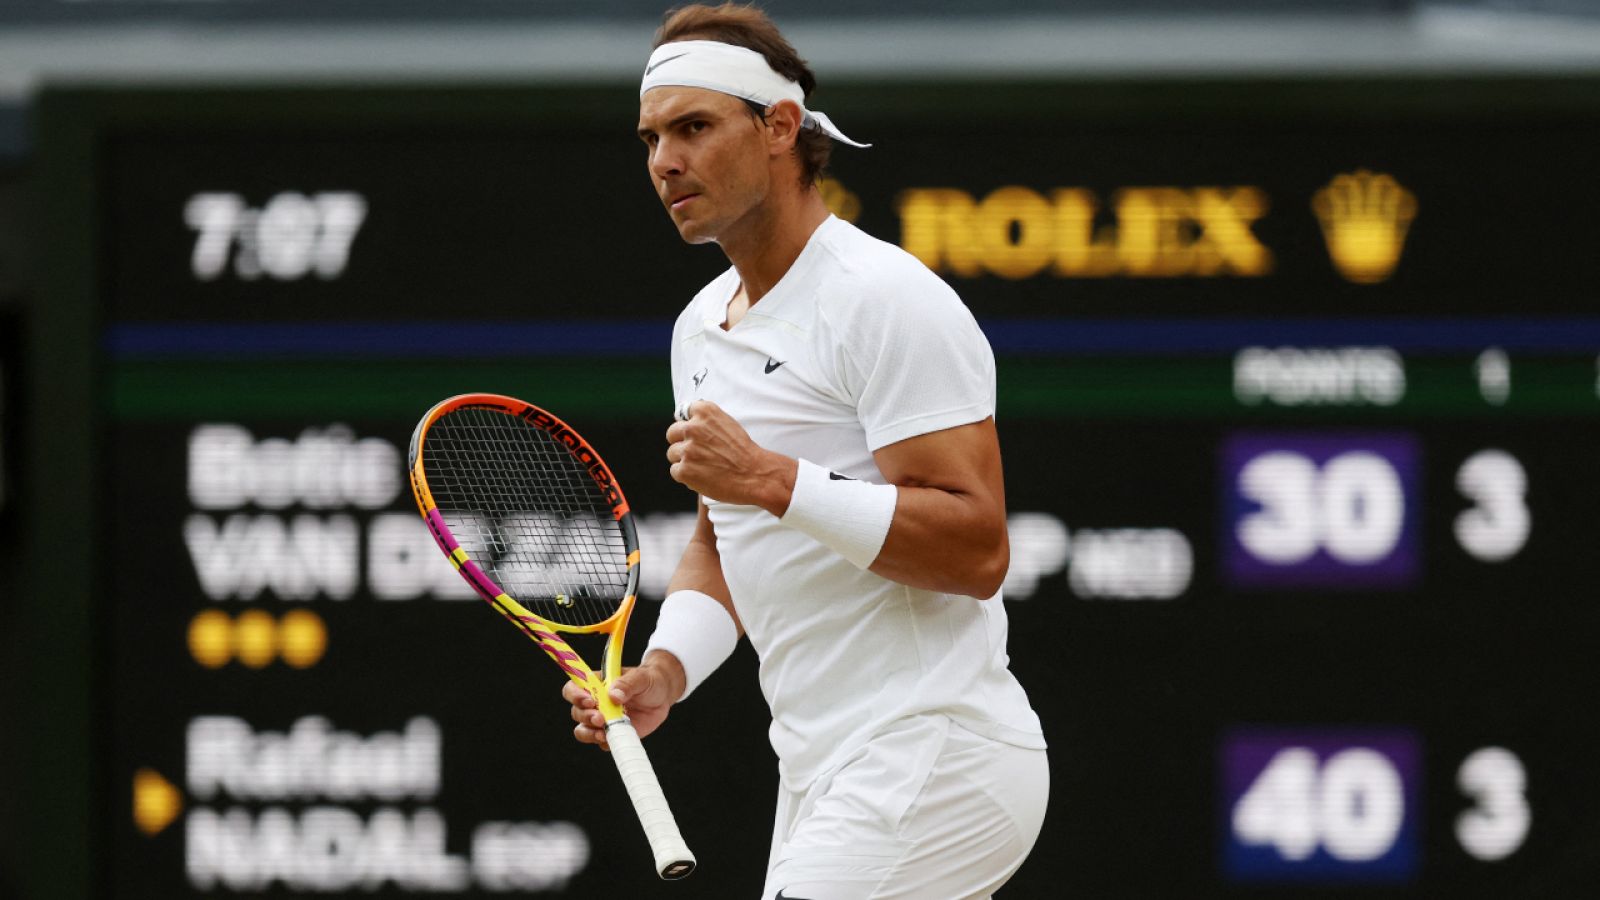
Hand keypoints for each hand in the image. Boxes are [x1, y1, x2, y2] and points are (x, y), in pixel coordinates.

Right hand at [563, 654, 682, 749]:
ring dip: (589, 734)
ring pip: (583, 730)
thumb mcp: (640, 677)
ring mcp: (602, 720)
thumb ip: (627, 684)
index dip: (575, 695)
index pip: (573, 689)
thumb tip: (614, 696)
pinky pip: (601, 743)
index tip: (589, 701)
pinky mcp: (612, 733)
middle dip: (585, 717)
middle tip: (601, 719)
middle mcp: (595, 703)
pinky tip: (616, 738)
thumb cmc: (648, 680)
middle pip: (576, 712)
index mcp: (596, 685)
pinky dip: (605, 743)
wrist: (662, 695)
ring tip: (603, 734)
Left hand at [666, 400, 794, 511]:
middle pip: (672, 433)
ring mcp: (687, 449)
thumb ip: (707, 422)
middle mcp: (693, 427)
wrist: (755, 474)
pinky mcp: (684, 470)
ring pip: (673, 453)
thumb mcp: (728, 424)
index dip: (689, 424)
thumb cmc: (744, 452)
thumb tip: (688, 424)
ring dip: (684, 460)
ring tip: (703, 467)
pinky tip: (702, 477)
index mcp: (705, 412)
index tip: (695, 433)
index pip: (684, 412)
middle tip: (695, 452)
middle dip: (681, 442)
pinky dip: (686, 476)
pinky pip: (676, 471)